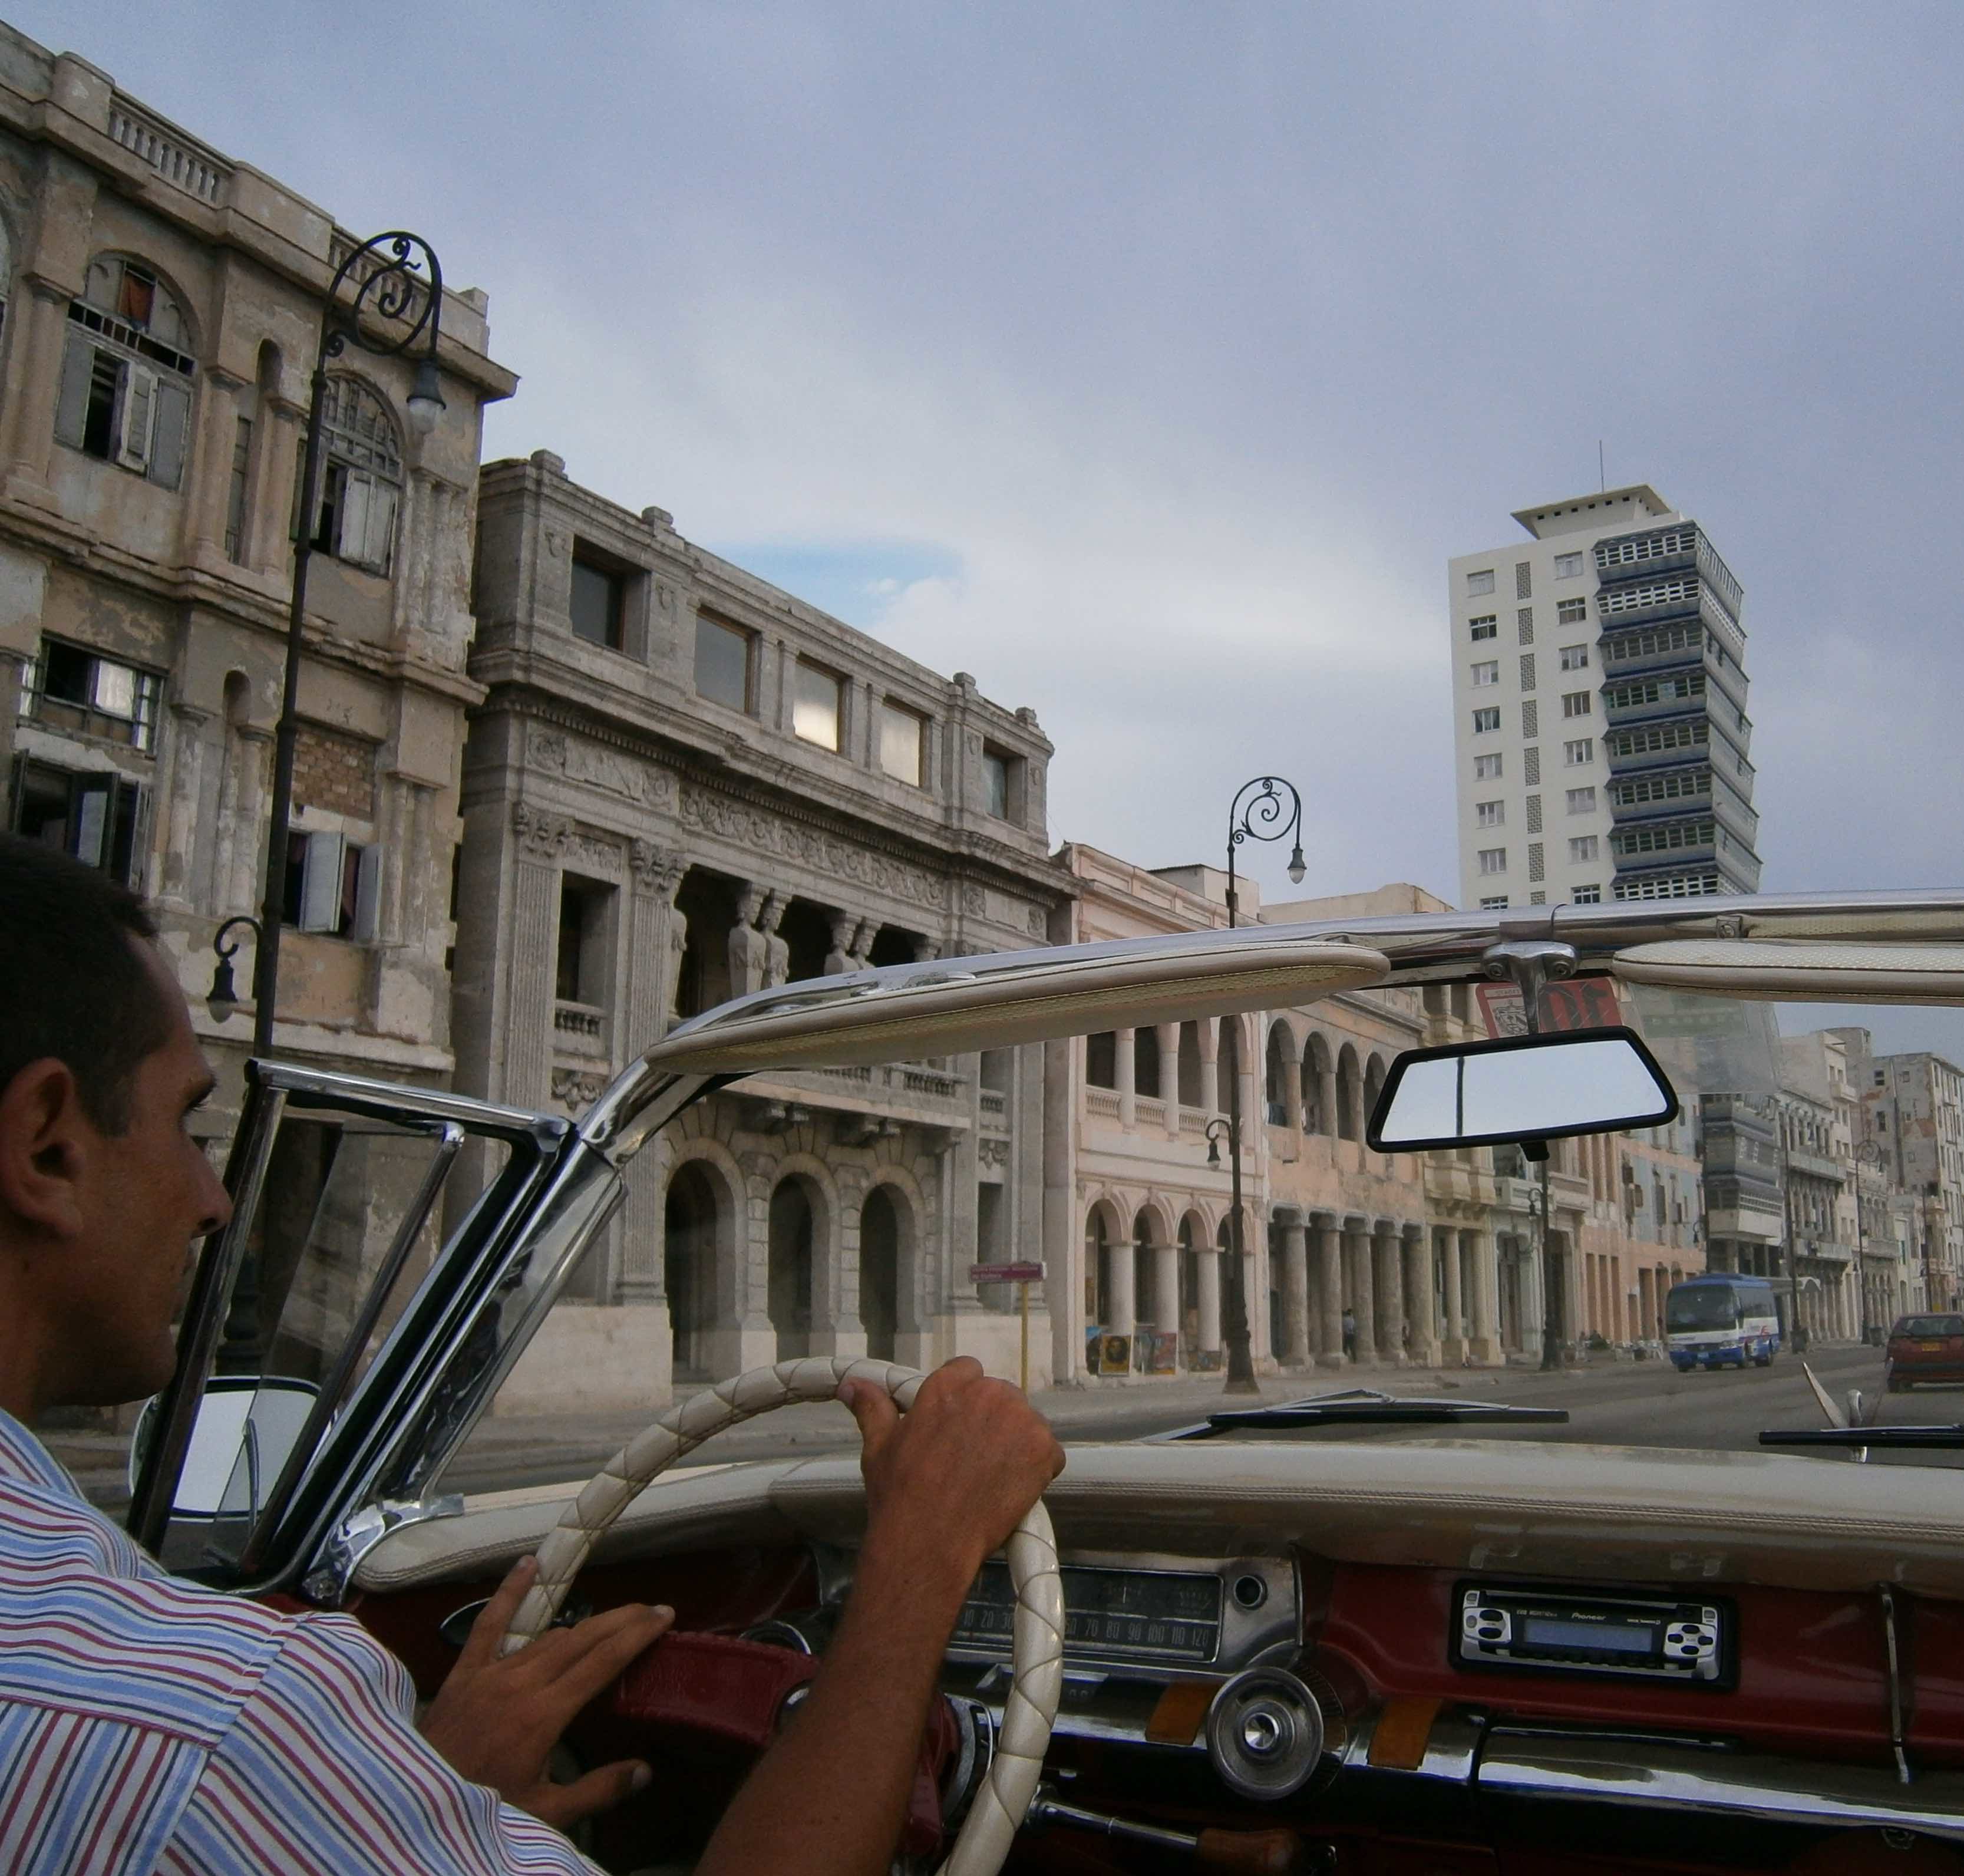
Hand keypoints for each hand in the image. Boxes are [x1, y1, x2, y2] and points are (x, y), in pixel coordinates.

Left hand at [419, 1555, 672, 1827]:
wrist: (415, 1805)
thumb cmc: (486, 1807)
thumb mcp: (546, 1813)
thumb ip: (597, 1791)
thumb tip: (645, 1772)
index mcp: (543, 1715)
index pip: (602, 1662)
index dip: (636, 1635)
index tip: (663, 1615)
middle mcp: (520, 1683)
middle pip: (581, 1638)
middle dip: (621, 1619)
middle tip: (651, 1609)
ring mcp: (491, 1672)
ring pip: (547, 1634)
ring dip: (583, 1624)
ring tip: (612, 1620)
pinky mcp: (465, 1671)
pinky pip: (489, 1623)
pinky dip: (509, 1591)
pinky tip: (527, 1563)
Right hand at [838, 1357, 1063, 1594]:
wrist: (929, 1541)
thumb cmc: (901, 1496)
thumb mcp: (879, 1446)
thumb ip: (873, 1407)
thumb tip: (853, 1385)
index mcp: (947, 1386)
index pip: (968, 1371)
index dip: (964, 1400)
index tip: (958, 1425)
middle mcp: (987, 1394)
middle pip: (1000, 1396)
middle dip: (990, 1422)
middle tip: (971, 1458)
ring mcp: (1020, 1421)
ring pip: (1025, 1422)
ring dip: (1014, 1443)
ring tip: (990, 1477)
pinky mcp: (1043, 1450)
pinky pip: (1049, 1452)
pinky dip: (1038, 1468)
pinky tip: (1013, 1488)